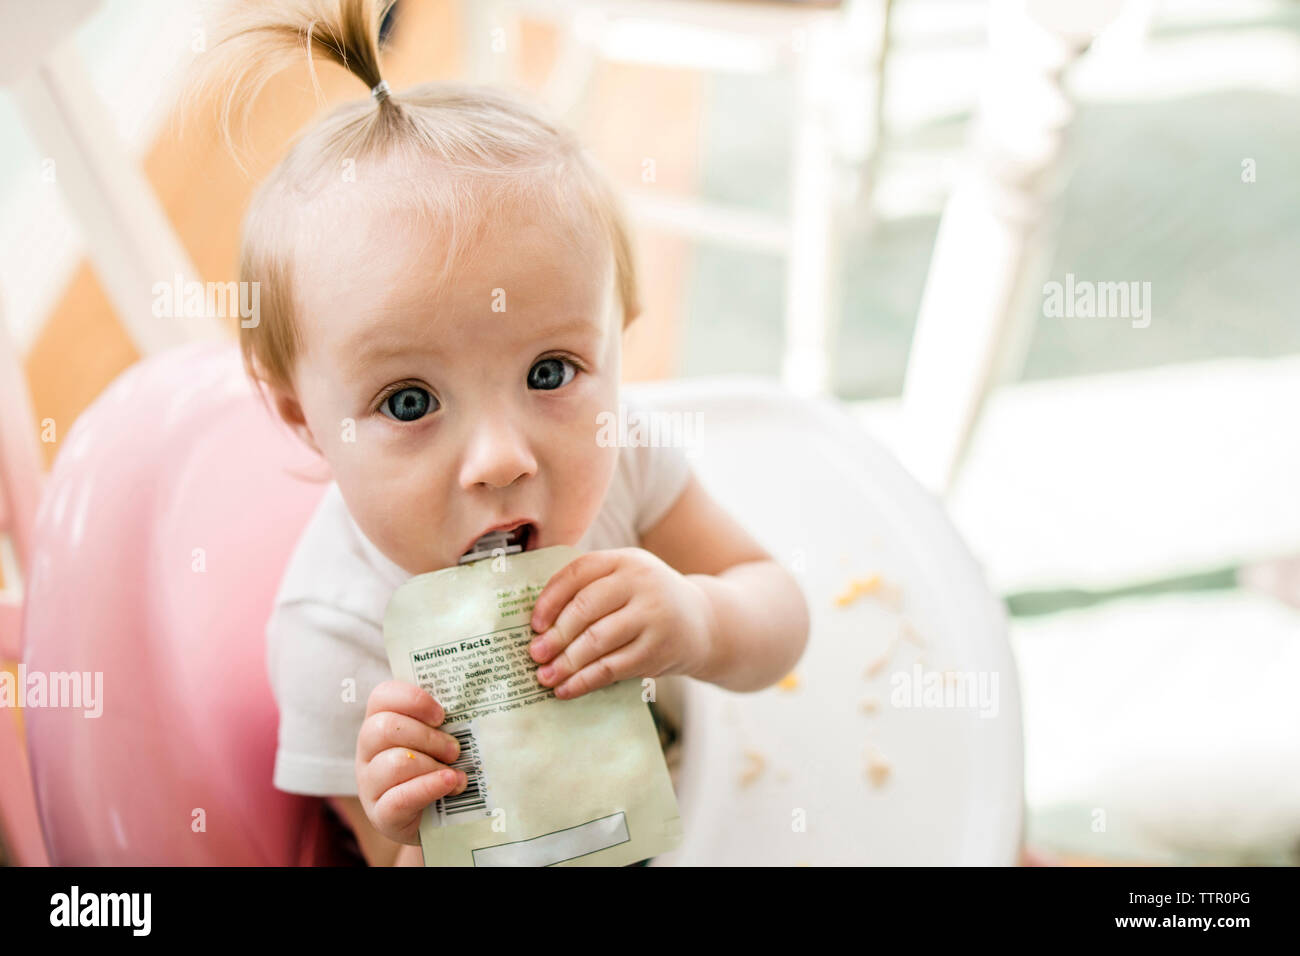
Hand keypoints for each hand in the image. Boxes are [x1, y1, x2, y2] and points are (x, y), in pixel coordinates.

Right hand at [356, 681, 466, 844]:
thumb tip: (482, 695)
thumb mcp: (438, 737)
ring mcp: (369, 783)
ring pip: (396, 763)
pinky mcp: (380, 814)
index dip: (413, 700)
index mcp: (379, 720)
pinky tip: (451, 784)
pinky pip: (400, 798)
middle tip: (454, 750)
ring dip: (433, 766)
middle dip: (429, 737)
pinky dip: (430, 788)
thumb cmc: (436, 765)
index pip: (383, 695)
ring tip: (454, 772)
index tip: (441, 715)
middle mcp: (367, 749)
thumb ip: (447, 717)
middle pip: (386, 728)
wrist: (433, 817)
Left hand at [528, 548, 715, 699]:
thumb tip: (538, 624)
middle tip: (534, 654)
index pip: (579, 572)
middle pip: (585, 607)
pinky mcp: (657, 650)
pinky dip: (585, 681)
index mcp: (626, 560)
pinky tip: (567, 689)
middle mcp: (641, 583)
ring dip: (565, 662)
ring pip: (597, 641)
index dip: (550, 598)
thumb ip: (591, 588)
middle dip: (555, 635)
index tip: (534, 623)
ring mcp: (652, 616)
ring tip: (545, 676)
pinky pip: (612, 668)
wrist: (704, 622)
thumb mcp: (627, 579)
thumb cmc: (649, 601)